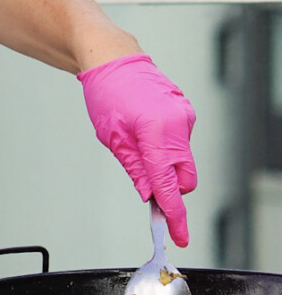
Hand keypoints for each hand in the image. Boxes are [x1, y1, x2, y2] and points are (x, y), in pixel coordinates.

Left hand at [78, 53, 196, 245]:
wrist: (114, 59)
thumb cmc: (107, 94)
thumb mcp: (113, 138)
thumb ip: (135, 169)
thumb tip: (149, 195)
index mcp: (156, 133)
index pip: (169, 184)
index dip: (174, 214)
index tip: (179, 235)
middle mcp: (177, 125)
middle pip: (185, 177)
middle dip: (170, 188)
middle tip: (147, 186)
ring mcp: (185, 117)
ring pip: (182, 160)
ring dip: (165, 165)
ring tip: (136, 144)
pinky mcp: (186, 112)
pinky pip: (180, 143)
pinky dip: (166, 147)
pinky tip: (145, 130)